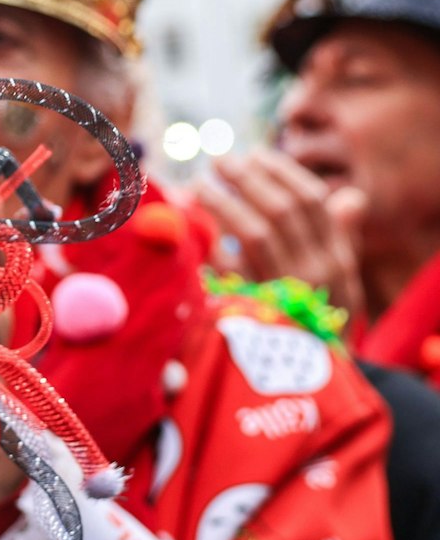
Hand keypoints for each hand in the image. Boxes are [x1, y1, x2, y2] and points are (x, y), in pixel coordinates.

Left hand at [193, 153, 366, 317]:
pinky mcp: (252, 315)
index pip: (312, 201)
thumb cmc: (319, 322)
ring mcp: (285, 293)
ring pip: (253, 233)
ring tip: (198, 185)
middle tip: (218, 162)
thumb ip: (340, 237)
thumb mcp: (340, 282)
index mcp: (336, 256)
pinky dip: (208, 247)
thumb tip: (350, 195)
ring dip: (223, 203)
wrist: (312, 385)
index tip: (255, 154)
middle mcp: (316, 272)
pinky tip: (190, 232)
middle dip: (246, 180)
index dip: (280, 173)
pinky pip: (227, 272)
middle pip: (280, 210)